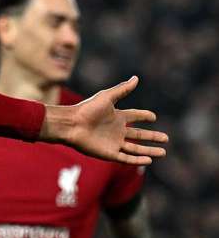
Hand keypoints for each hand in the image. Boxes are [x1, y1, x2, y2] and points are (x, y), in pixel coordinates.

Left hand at [44, 76, 168, 164]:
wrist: (72, 124)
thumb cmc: (87, 109)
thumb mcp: (107, 97)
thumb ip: (122, 89)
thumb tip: (136, 77)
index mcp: (116, 116)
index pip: (134, 116)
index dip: (144, 116)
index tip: (154, 117)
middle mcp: (116, 130)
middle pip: (138, 135)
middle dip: (152, 137)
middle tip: (166, 138)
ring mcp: (113, 143)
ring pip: (135, 149)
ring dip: (149, 150)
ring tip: (163, 152)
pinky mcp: (109, 154)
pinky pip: (126, 158)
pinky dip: (138, 160)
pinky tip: (149, 160)